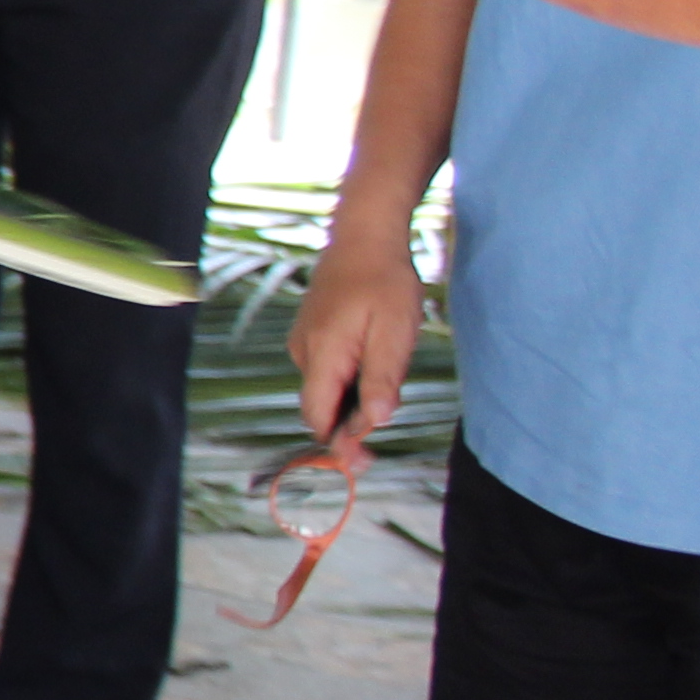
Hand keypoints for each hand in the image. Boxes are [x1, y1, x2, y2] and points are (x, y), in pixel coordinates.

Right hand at [289, 223, 427, 447]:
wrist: (364, 237)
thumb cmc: (385, 282)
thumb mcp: (394, 332)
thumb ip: (382, 377)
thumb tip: (376, 421)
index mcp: (324, 355)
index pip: (318, 416)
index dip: (338, 443)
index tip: (363, 462)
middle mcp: (304, 352)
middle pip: (319, 406)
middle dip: (344, 429)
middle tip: (376, 449)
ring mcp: (305, 342)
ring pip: (325, 389)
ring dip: (350, 402)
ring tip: (387, 389)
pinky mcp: (312, 334)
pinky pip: (326, 370)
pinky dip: (346, 381)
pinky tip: (372, 366)